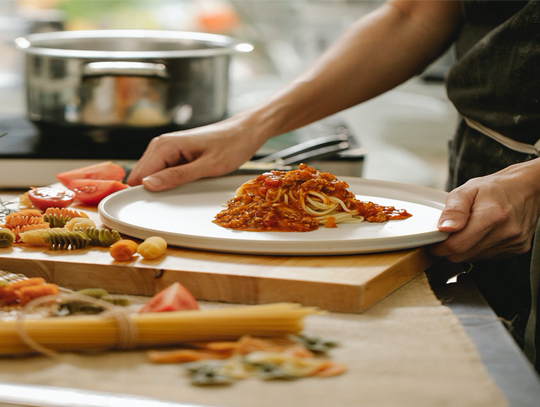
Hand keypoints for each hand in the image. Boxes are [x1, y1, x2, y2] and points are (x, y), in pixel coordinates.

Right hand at [126, 115, 266, 190]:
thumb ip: (177, 176)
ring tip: (185, 189)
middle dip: (153, 190)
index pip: (139, 175)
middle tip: (176, 197)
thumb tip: (148, 185)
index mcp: (165, 145)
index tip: (154, 208)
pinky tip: (187, 183)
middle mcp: (161, 144)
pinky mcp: (176, 153)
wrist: (246, 131)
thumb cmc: (232, 145)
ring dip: (163, 186)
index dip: (144, 193)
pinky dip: (171, 180)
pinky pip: (164, 171)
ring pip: (153, 175)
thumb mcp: (207, 166)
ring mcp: (168, 148)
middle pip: (142, 176)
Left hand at [430, 159, 539, 261]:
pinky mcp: (518, 249)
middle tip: (447, 236)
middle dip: (450, 249)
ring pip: (475, 258)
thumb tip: (444, 228)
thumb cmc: (495, 188)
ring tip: (469, 230)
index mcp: (491, 215)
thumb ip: (454, 210)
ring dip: (465, 249)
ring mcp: (513, 242)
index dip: (440, 247)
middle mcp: (505, 232)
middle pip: (464, 255)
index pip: (457, 245)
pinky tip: (482, 234)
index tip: (434, 243)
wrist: (526, 188)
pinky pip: (488, 257)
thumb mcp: (467, 190)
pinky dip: (479, 249)